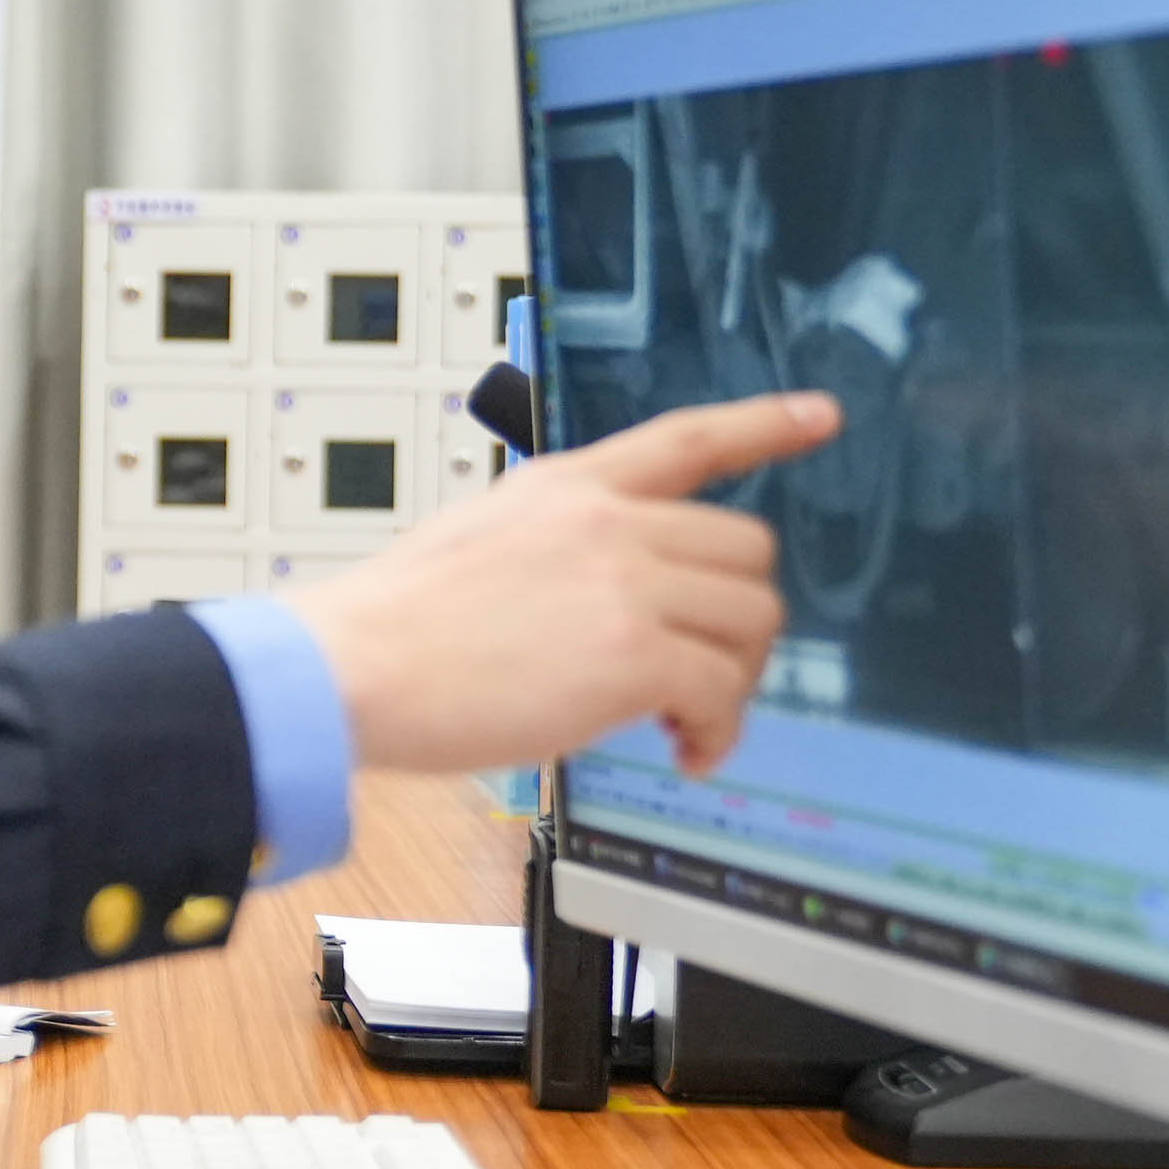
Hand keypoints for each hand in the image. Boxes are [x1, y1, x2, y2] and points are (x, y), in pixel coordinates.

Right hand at [286, 391, 834, 780]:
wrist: (351, 668)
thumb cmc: (393, 628)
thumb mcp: (480, 542)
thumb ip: (557, 549)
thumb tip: (605, 603)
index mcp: (567, 487)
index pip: (685, 438)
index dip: (763, 425)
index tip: (817, 417)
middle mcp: (608, 521)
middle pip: (746, 551)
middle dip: (738, 619)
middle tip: (699, 670)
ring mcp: (625, 582)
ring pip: (752, 621)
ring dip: (733, 681)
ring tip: (683, 720)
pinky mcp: (633, 653)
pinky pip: (724, 690)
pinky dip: (718, 731)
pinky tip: (684, 751)